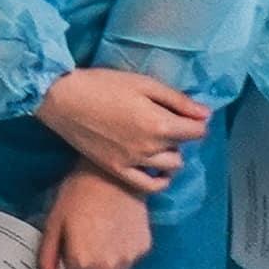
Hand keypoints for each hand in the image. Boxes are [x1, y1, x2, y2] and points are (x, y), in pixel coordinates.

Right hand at [37, 65, 208, 193]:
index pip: (198, 131)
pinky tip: (157, 167)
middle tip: (165, 119)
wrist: (62, 99)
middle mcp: (151, 148)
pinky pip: (150, 185)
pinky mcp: (118, 170)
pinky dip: (160, 179)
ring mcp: (134, 162)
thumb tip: (205, 114)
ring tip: (157, 139)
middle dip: (181, 134)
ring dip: (171, 153)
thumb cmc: (103, 85)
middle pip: (184, 147)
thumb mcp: (144, 83)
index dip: (196, 120)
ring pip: (171, 166)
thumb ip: (178, 100)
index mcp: (161, 124)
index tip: (186, 112)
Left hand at [41, 163, 151, 268]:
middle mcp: (108, 268)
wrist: (113, 173)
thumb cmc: (76, 195)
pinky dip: (119, 265)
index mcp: (82, 262)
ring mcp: (129, 259)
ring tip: (94, 263)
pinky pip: (129, 268)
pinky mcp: (143, 248)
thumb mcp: (54, 224)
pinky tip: (111, 244)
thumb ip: (47, 260)